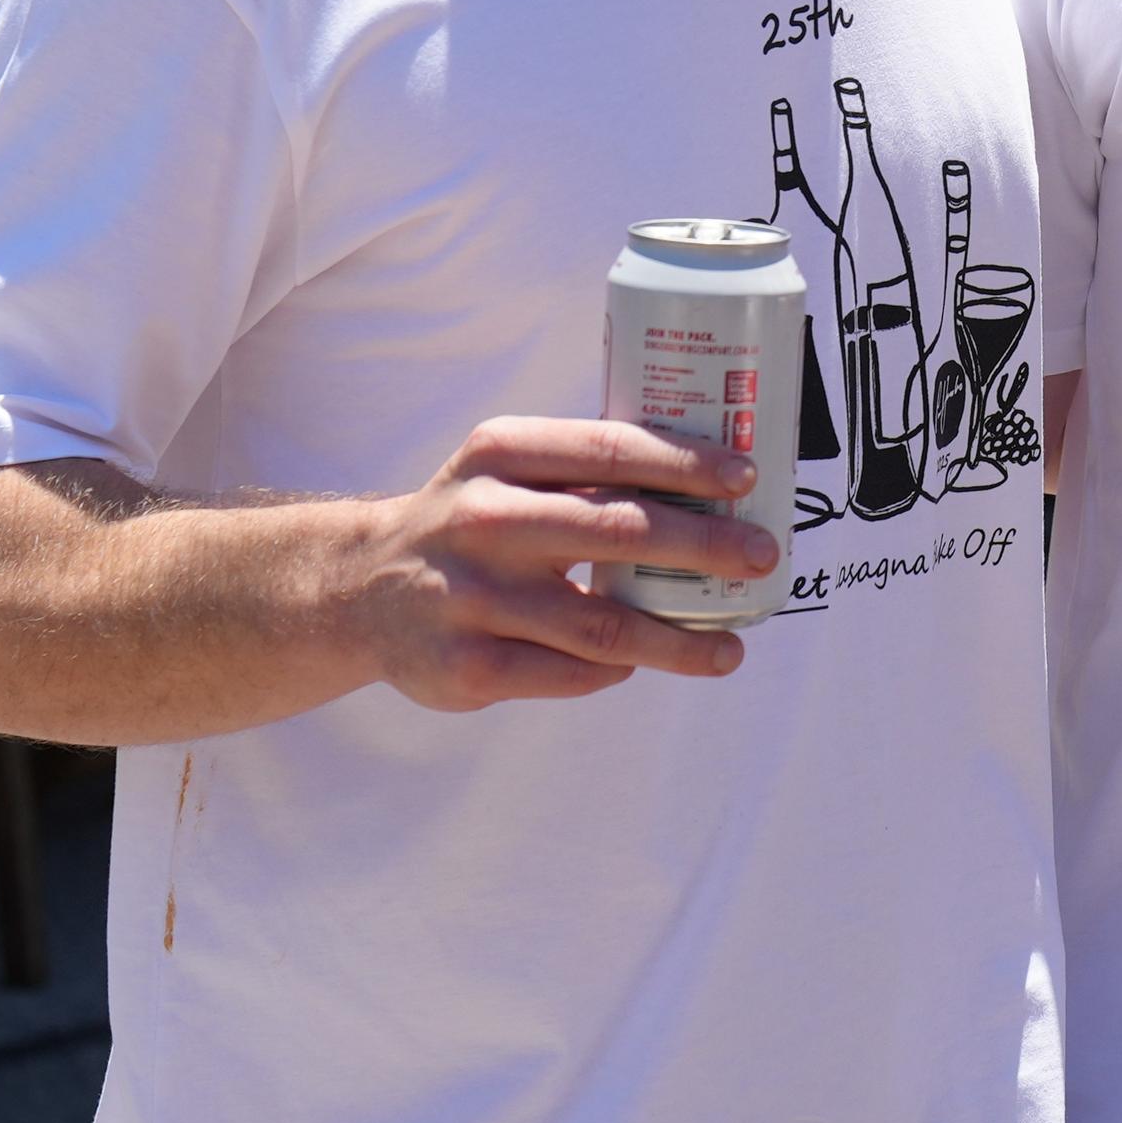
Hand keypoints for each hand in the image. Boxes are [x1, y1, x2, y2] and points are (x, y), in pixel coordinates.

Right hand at [338, 416, 774, 712]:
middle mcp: (482, 519)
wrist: (360, 589)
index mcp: (499, 454)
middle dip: (704, 546)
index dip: (685, 464)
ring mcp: (472, 598)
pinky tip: (642, 664)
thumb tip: (715, 484)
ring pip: (604, 624)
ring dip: (679, 638)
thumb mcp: (507, 470)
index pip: (609, 449)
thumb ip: (586, 471)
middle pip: (617, 532)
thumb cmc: (470, 521)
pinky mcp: (468, 667)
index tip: (747, 478)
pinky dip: (617, 670)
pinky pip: (571, 673)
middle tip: (762, 557)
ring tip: (730, 646)